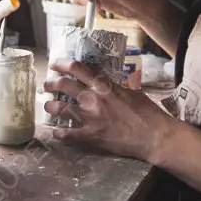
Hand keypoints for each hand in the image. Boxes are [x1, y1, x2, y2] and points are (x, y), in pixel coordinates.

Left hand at [43, 58, 176, 163]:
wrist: (154, 136)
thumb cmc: (148, 113)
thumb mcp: (133, 92)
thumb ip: (120, 86)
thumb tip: (117, 81)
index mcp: (104, 86)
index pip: (78, 68)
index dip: (62, 64)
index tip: (54, 64)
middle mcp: (93, 98)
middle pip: (64, 85)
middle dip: (51, 83)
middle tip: (46, 85)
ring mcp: (90, 117)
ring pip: (60, 108)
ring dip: (51, 106)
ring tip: (48, 106)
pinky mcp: (90, 136)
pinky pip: (68, 134)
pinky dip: (59, 134)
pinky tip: (55, 133)